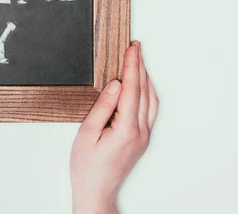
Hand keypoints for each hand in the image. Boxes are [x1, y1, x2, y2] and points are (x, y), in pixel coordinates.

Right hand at [70, 41, 158, 213]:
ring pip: (151, 100)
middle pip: (144, 91)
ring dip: (145, 78)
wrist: (96, 191)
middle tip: (135, 47)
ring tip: (137, 60)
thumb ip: (103, 107)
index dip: (132, 66)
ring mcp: (144, 136)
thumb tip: (115, 84)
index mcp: (126, 129)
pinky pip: (150, 109)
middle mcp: (140, 132)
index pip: (132, 89)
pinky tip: (140, 84)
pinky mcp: (142, 139)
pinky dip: (146, 92)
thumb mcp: (86, 133)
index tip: (132, 48)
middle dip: (140, 66)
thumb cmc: (87, 166)